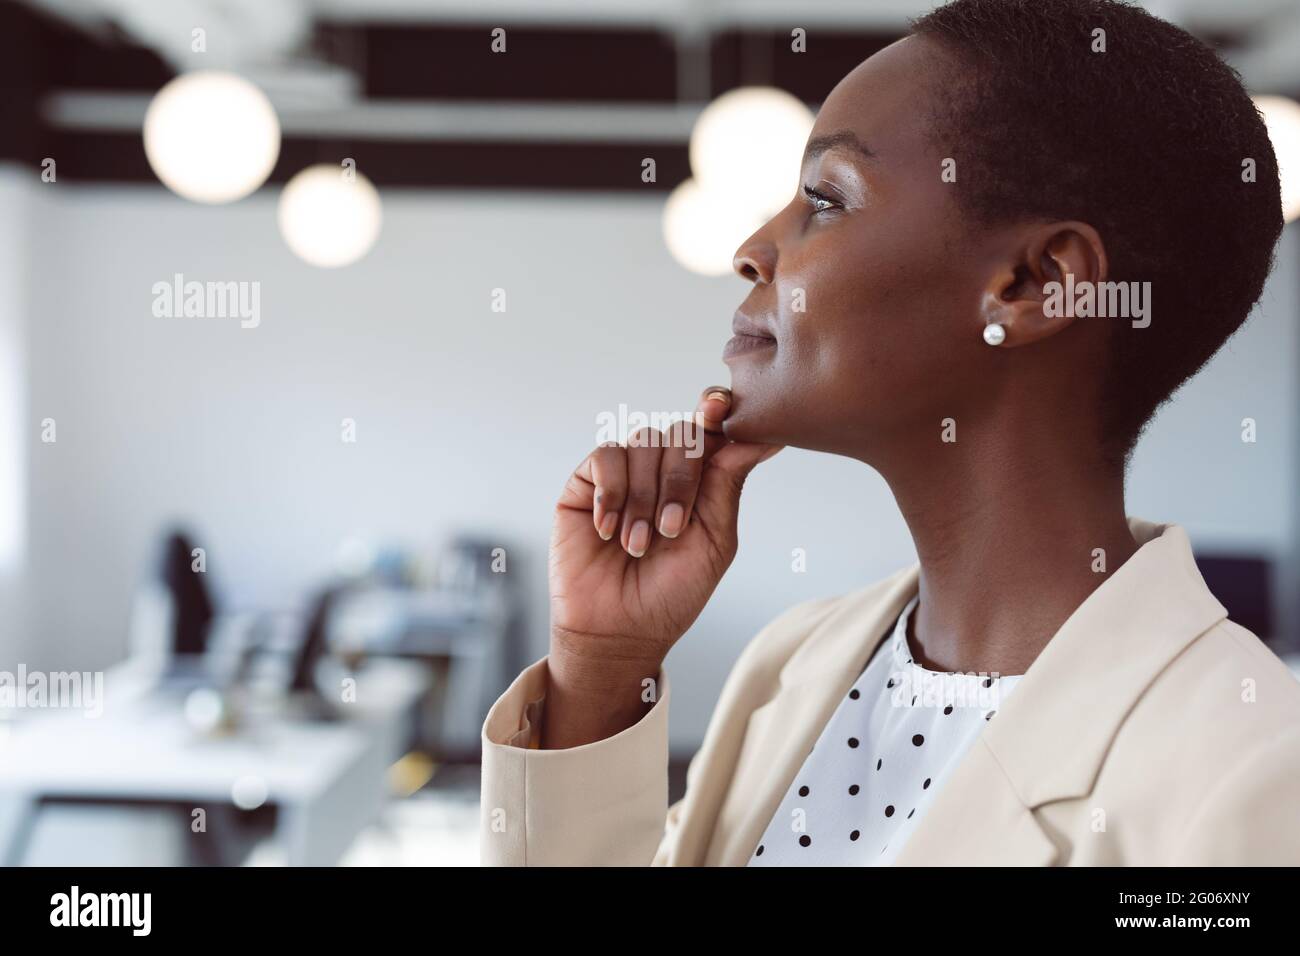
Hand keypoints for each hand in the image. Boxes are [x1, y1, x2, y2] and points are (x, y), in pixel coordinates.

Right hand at [543, 386, 781, 745]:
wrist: (619, 630)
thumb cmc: (672, 592)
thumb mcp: (715, 540)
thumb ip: (728, 483)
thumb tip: (764, 436)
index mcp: (702, 479)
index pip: (712, 428)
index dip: (717, 411)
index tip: (721, 408)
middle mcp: (663, 469)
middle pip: (681, 432)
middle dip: (681, 479)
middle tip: (671, 529)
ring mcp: (625, 473)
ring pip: (643, 442)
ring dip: (645, 498)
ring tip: (638, 544)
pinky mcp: (587, 483)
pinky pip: (606, 457)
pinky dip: (612, 494)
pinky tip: (610, 530)